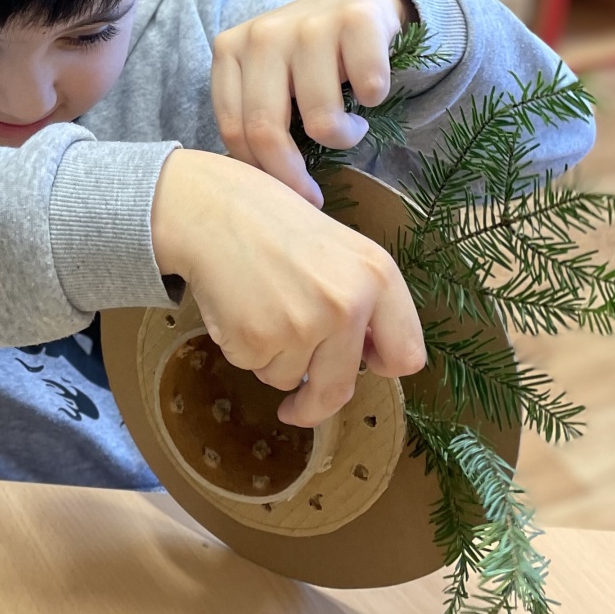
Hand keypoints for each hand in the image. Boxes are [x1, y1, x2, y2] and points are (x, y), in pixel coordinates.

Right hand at [150, 147, 425, 426]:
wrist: (208, 207)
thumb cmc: (270, 220)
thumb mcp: (339, 246)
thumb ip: (361, 297)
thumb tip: (365, 355)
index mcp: (378, 276)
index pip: (406, 355)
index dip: (381, 365)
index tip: (363, 370)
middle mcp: (347, 306)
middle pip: (339, 390)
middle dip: (315, 405)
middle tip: (298, 406)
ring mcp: (302, 327)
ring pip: (290, 379)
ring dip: (272, 359)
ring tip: (257, 306)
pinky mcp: (257, 341)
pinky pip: (254, 367)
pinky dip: (242, 348)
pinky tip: (235, 307)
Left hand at [211, 0, 411, 207]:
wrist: (355, 1)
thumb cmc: (306, 58)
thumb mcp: (267, 82)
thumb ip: (253, 119)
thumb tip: (252, 194)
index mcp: (230, 50)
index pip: (235, 130)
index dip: (260, 176)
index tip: (284, 199)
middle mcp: (263, 34)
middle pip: (267, 130)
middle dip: (293, 176)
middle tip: (316, 196)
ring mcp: (309, 23)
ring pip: (321, 119)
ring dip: (345, 137)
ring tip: (351, 127)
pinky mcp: (357, 18)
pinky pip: (369, 87)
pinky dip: (375, 100)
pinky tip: (372, 92)